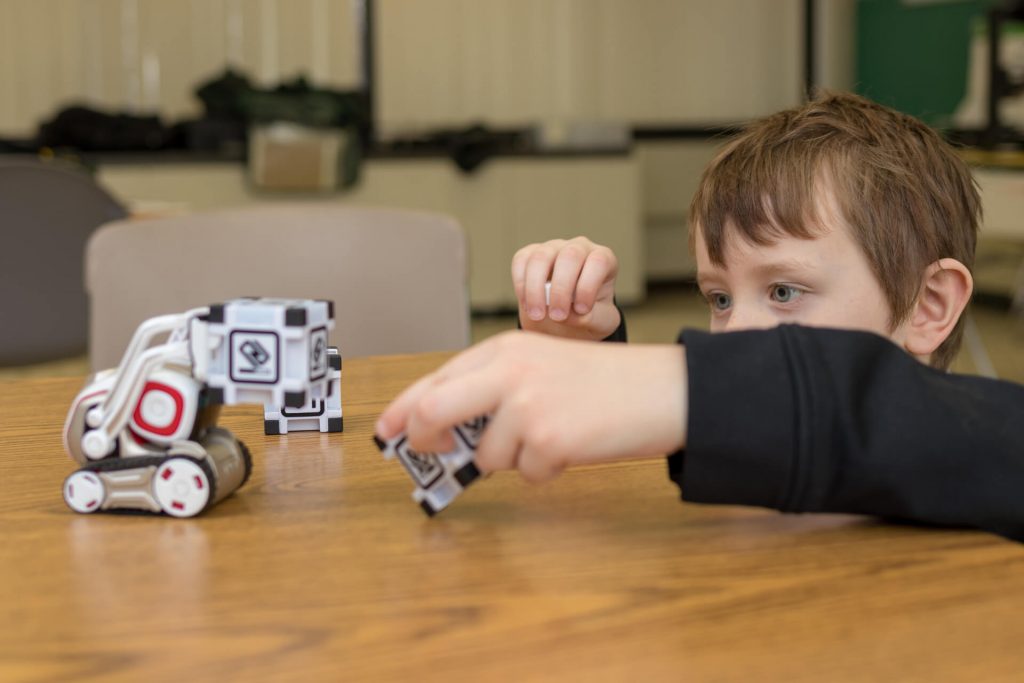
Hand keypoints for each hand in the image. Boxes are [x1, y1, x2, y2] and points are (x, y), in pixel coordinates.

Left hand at [376, 331, 686, 482]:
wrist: (667, 389)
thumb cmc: (607, 382)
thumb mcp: (545, 366)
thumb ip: (496, 390)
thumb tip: (448, 435)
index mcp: (507, 348)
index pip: (437, 378)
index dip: (404, 408)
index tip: (387, 431)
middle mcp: (509, 371)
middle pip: (434, 411)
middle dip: (425, 440)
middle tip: (435, 455)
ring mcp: (527, 405)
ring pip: (486, 455)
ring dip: (514, 458)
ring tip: (555, 435)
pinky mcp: (548, 440)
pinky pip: (527, 474)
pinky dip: (547, 470)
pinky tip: (575, 445)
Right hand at [511, 237, 620, 340]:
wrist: (566, 319)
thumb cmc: (589, 316)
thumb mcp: (600, 323)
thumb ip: (591, 318)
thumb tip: (568, 314)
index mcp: (603, 260)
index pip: (598, 261)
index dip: (588, 285)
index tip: (581, 310)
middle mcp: (579, 248)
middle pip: (569, 256)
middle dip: (561, 288)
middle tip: (557, 316)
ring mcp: (553, 248)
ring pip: (541, 257)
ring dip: (536, 288)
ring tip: (537, 315)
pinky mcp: (530, 254)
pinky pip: (521, 260)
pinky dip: (521, 284)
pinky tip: (527, 305)